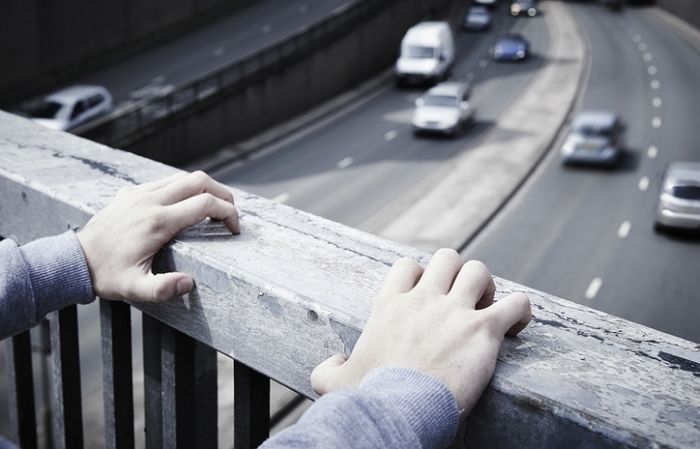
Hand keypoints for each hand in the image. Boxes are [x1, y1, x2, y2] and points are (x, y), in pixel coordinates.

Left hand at [77, 171, 239, 301]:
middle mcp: (151, 201)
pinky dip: (183, 189)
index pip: (205, 204)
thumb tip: (189, 282)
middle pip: (199, 181)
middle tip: (231, 214)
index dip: (228, 213)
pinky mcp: (131, 192)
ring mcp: (139, 193)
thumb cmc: (107, 276)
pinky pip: (165, 181)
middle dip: (223, 195)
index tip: (234, 229)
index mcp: (158, 222)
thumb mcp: (136, 289)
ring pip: (183, 178)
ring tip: (212, 210)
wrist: (73, 261)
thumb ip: (163, 289)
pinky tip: (184, 208)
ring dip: (204, 190)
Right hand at [310, 248, 530, 412]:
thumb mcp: (333, 382)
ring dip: (487, 287)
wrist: (397, 412)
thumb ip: (328, 368)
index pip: (408, 266)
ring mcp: (454, 311)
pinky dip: (521, 312)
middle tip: (462, 299)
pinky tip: (517, 326)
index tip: (427, 296)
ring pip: (479, 271)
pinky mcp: (482, 330)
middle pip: (447, 258)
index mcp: (390, 305)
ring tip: (488, 307)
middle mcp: (422, 300)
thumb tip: (332, 363)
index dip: (421, 276)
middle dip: (458, 273)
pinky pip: (516, 303)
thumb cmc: (367, 398)